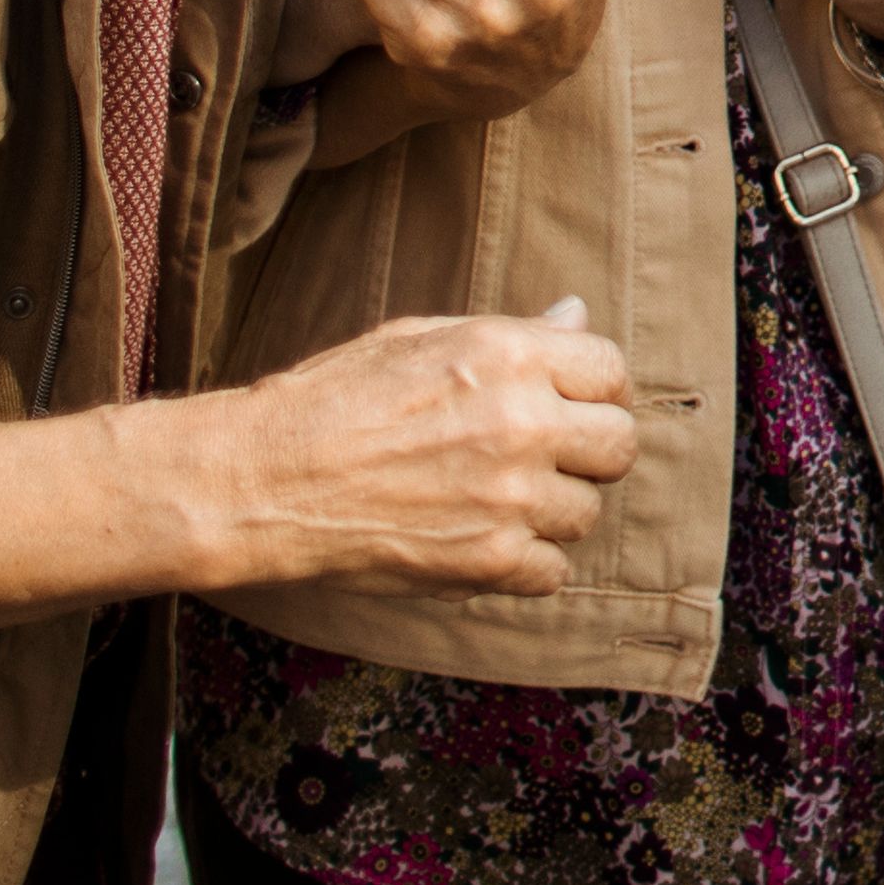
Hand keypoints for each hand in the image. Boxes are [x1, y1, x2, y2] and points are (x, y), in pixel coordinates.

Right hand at [195, 298, 639, 597]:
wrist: (266, 479)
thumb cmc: (334, 399)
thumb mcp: (421, 340)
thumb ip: (513, 334)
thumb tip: (577, 314)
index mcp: (507, 355)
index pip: (610, 371)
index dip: (595, 391)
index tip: (571, 407)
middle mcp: (521, 422)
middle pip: (617, 447)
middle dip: (590, 453)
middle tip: (547, 460)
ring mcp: (508, 495)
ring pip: (586, 513)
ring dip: (553, 511)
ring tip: (498, 501)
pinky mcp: (486, 559)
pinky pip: (551, 571)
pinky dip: (526, 564)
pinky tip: (486, 543)